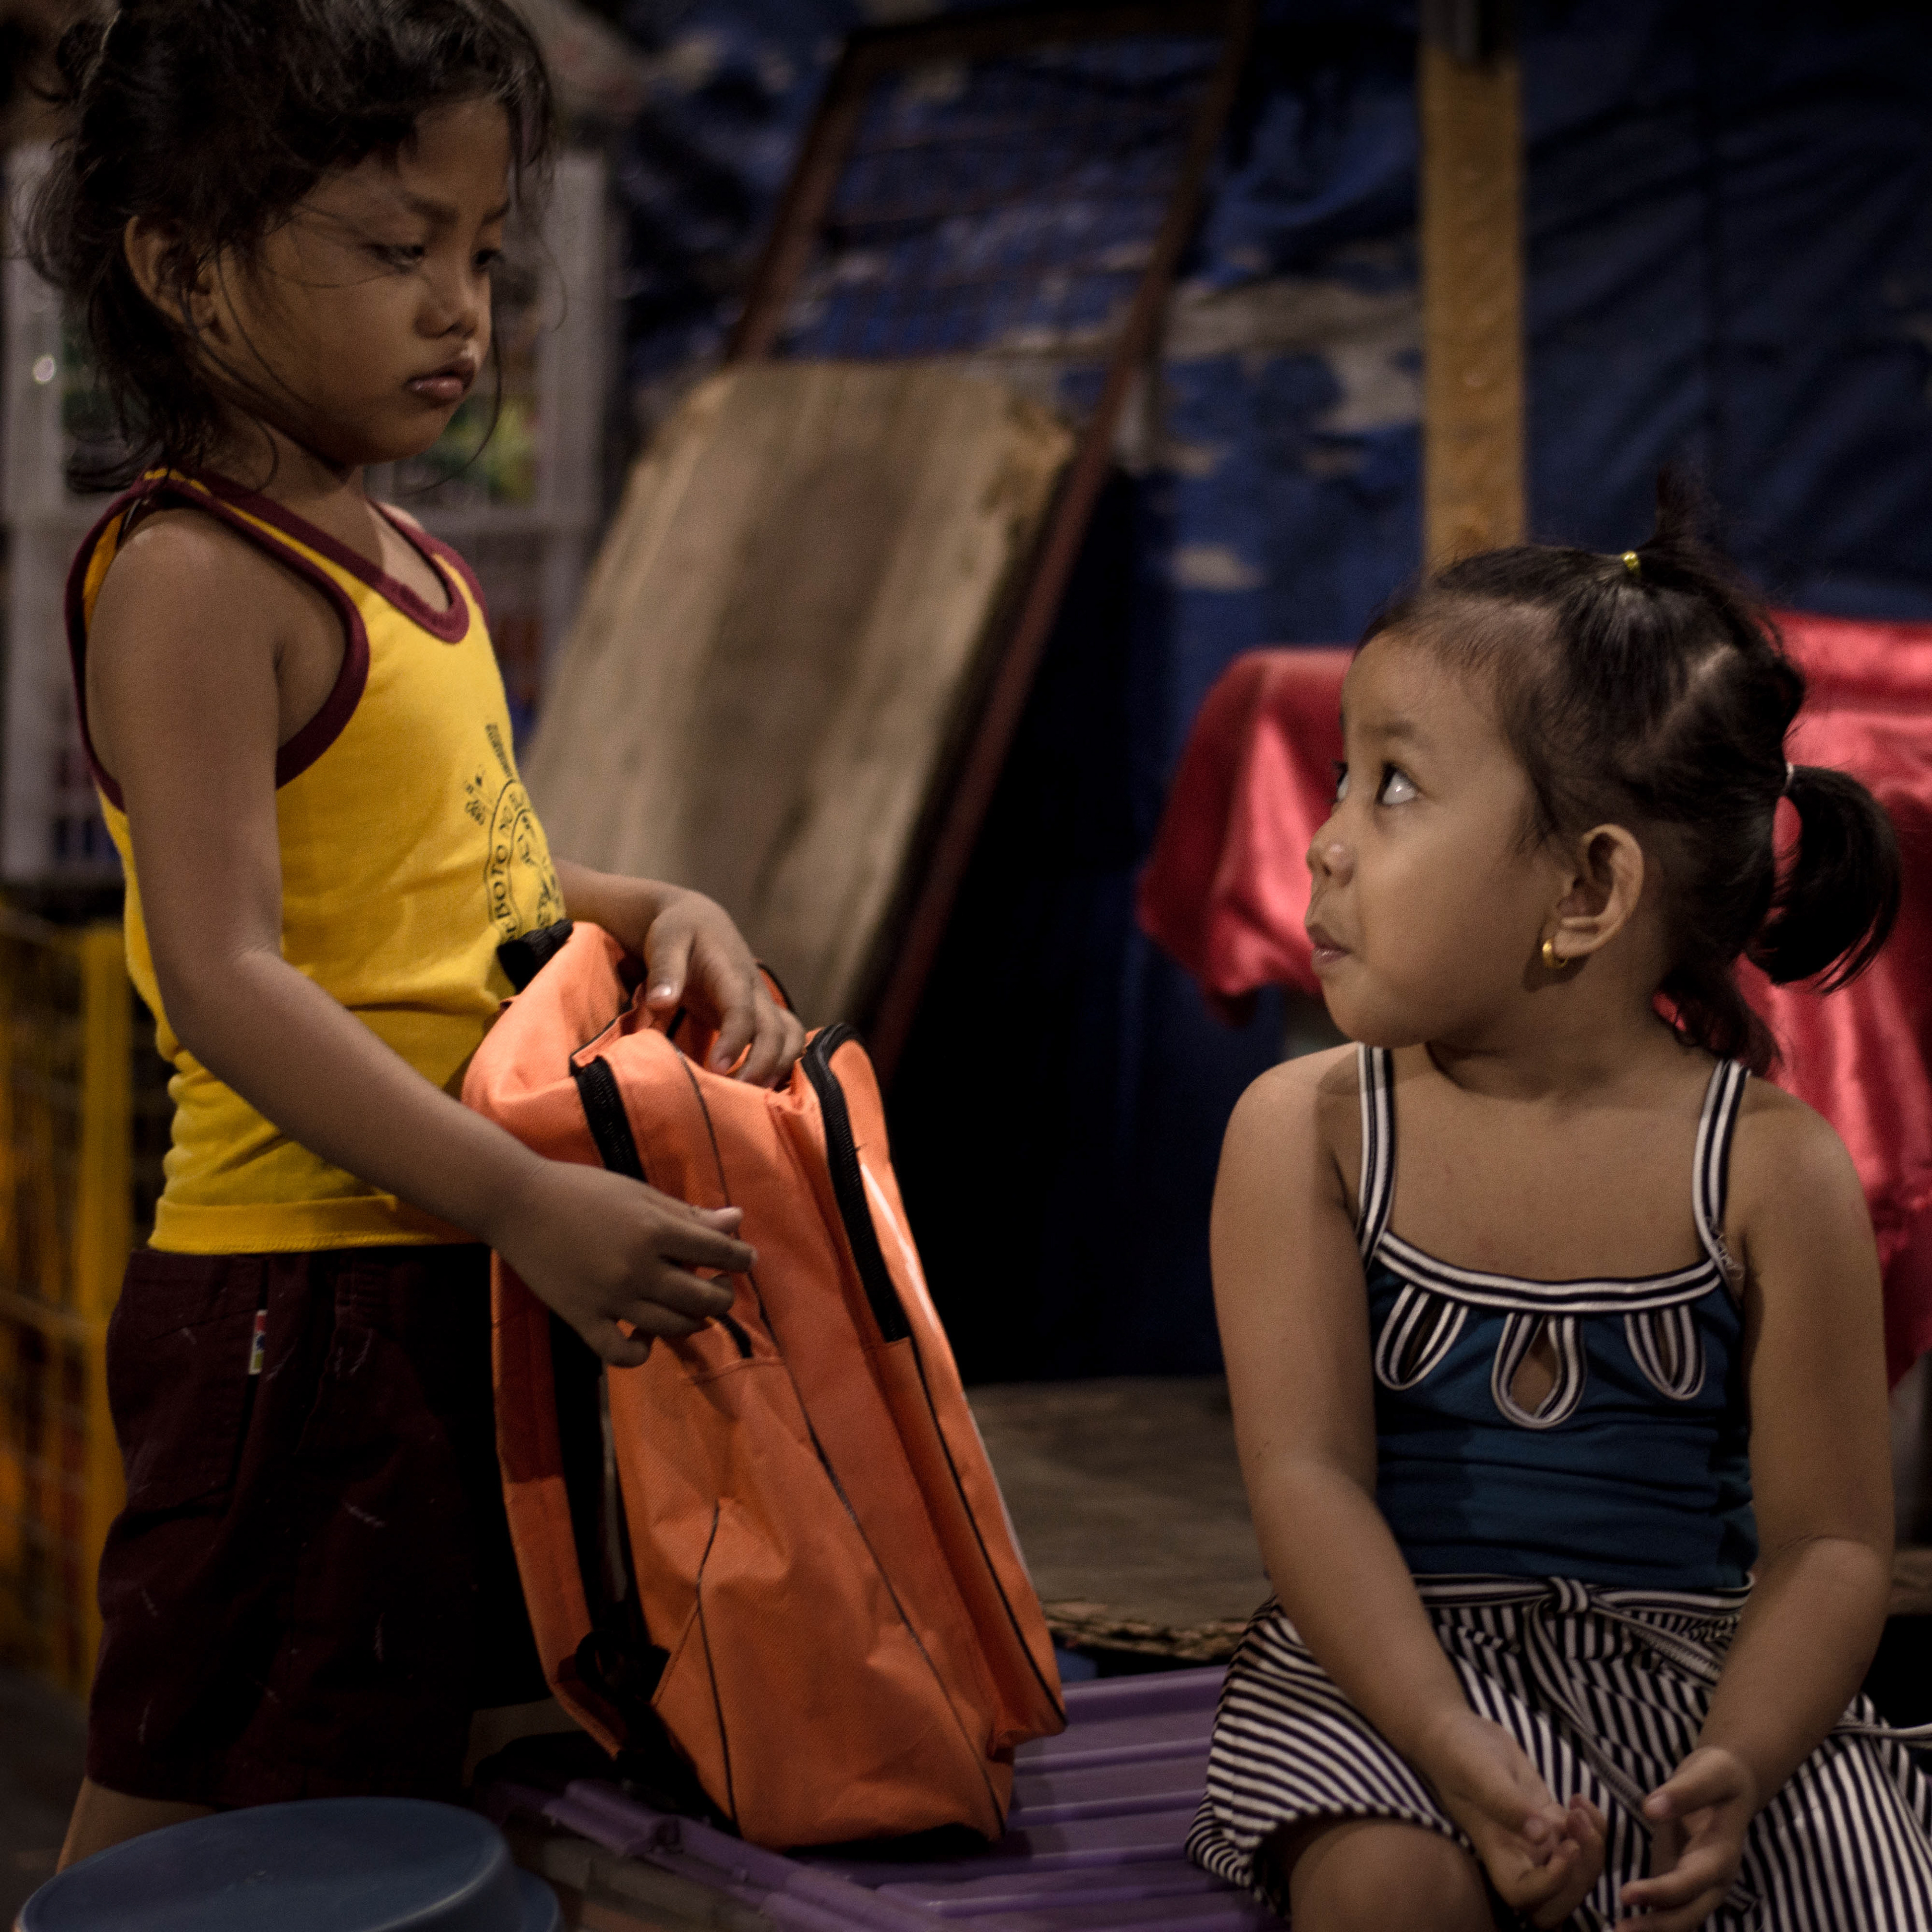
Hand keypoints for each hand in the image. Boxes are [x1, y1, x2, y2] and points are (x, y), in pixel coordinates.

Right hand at [491, 1158, 754, 1365]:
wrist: (518, 1203)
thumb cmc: (583, 1190)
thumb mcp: (641, 1193)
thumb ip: (687, 1214)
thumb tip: (736, 1221)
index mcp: (655, 1229)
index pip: (721, 1253)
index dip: (741, 1257)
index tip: (743, 1258)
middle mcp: (638, 1268)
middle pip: (706, 1299)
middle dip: (723, 1293)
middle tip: (719, 1282)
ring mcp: (610, 1298)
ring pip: (673, 1328)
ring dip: (692, 1321)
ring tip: (689, 1305)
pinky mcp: (582, 1318)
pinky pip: (621, 1354)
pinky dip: (641, 1351)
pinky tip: (645, 1335)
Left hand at [630, 887, 804, 1085]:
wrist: (699, 919)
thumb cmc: (678, 931)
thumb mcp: (665, 941)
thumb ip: (665, 971)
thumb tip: (660, 1003)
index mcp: (731, 973)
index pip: (742, 1011)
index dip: (735, 1041)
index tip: (718, 1069)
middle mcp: (754, 991)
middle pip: (775, 1031)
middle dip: (762, 1064)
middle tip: (737, 1094)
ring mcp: (762, 1003)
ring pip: (790, 1036)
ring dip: (779, 1065)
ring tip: (755, 1095)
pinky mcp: (761, 1013)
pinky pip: (787, 1037)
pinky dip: (784, 1060)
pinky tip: (764, 1084)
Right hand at [1425, 1708, 1606, 1927]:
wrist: (1454, 1729)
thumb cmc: (1457, 1752)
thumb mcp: (1478, 1773)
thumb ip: (1506, 1803)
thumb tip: (1542, 1834)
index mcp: (1495, 1850)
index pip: (1525, 1895)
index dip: (1551, 1884)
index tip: (1564, 1847)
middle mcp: (1516, 1852)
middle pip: (1556, 1899)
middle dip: (1580, 1876)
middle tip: (1578, 1832)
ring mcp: (1534, 1838)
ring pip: (1575, 1871)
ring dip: (1590, 1850)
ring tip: (1579, 1810)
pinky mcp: (1547, 1817)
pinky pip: (1580, 1840)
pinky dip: (1593, 1827)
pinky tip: (1579, 1800)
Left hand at [1614, 1746, 1754, 1930]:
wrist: (1732, 1780)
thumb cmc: (1720, 1775)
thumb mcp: (1708, 1774)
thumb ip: (1684, 1792)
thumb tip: (1652, 1808)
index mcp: (1720, 1857)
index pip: (1689, 1883)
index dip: (1660, 1891)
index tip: (1626, 1894)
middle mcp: (1712, 1879)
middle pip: (1687, 1914)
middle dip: (1656, 1926)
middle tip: (1618, 1930)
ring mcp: (1698, 1882)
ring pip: (1680, 1916)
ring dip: (1653, 1928)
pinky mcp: (1682, 1875)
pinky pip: (1668, 1904)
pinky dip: (1651, 1915)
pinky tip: (1626, 1921)